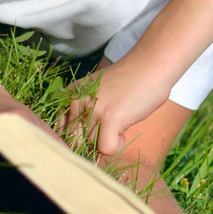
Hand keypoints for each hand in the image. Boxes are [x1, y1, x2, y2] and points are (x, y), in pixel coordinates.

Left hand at [57, 61, 172, 156]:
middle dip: (91, 142)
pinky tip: (124, 130)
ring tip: (120, 123)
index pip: (61, 130)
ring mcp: (93, 109)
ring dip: (107, 141)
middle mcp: (77, 101)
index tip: (94, 130)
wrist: (151, 64)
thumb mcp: (97, 92)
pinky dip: (117, 145)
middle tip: (108, 130)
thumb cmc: (128, 82)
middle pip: (75, 141)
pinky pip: (106, 149)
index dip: (78, 137)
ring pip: (91, 146)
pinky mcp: (109, 118)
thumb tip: (76, 146)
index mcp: (71, 94)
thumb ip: (83, 111)